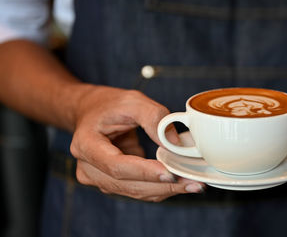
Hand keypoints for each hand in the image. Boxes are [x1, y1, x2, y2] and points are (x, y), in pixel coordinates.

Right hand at [70, 86, 204, 201]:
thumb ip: (154, 117)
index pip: (116, 166)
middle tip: (194, 183)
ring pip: (136, 192)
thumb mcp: (132, 101)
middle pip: (129, 184)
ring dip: (166, 190)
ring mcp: (99, 179)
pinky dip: (161, 188)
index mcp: (86, 144)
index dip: (144, 172)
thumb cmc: (109, 106)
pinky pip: (140, 190)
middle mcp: (88, 168)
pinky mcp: (114, 183)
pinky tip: (181, 183)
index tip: (170, 173)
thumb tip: (174, 143)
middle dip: (164, 185)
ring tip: (193, 185)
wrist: (93, 113)